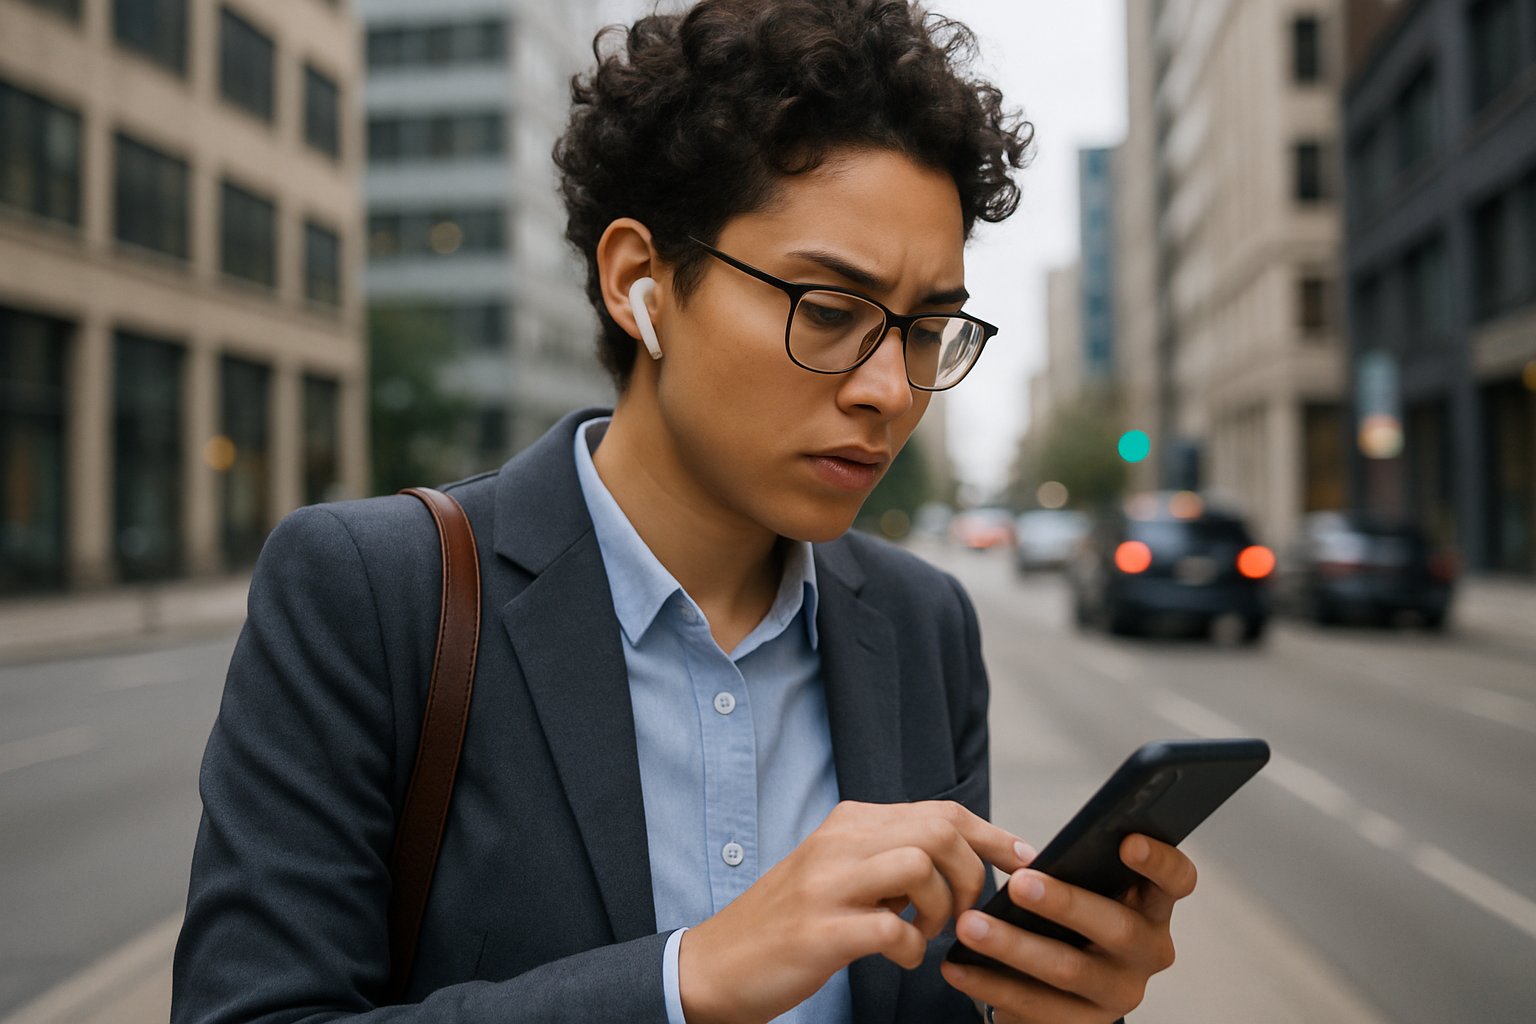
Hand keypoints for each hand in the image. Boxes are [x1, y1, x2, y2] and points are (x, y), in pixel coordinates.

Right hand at [677, 799, 1031, 1023]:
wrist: (716, 963)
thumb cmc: (792, 923)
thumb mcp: (842, 872)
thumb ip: (892, 857)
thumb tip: (964, 859)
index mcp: (850, 823)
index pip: (942, 811)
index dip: (994, 836)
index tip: (1025, 862)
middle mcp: (839, 842)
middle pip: (940, 830)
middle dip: (972, 876)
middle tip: (960, 914)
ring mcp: (826, 884)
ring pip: (921, 865)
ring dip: (942, 909)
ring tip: (925, 933)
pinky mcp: (819, 930)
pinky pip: (892, 927)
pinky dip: (911, 948)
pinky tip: (900, 957)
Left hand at [938, 834, 1197, 1022]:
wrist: (1060, 986)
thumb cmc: (1069, 917)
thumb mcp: (1082, 889)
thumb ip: (1073, 869)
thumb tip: (1025, 859)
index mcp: (1152, 907)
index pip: (1177, 880)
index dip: (1159, 861)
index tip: (1128, 841)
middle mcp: (1147, 951)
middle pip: (1116, 927)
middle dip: (1065, 903)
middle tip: (1018, 885)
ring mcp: (1118, 993)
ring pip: (1068, 970)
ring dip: (1013, 946)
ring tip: (968, 926)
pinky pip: (1036, 1008)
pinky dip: (991, 984)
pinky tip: (959, 967)